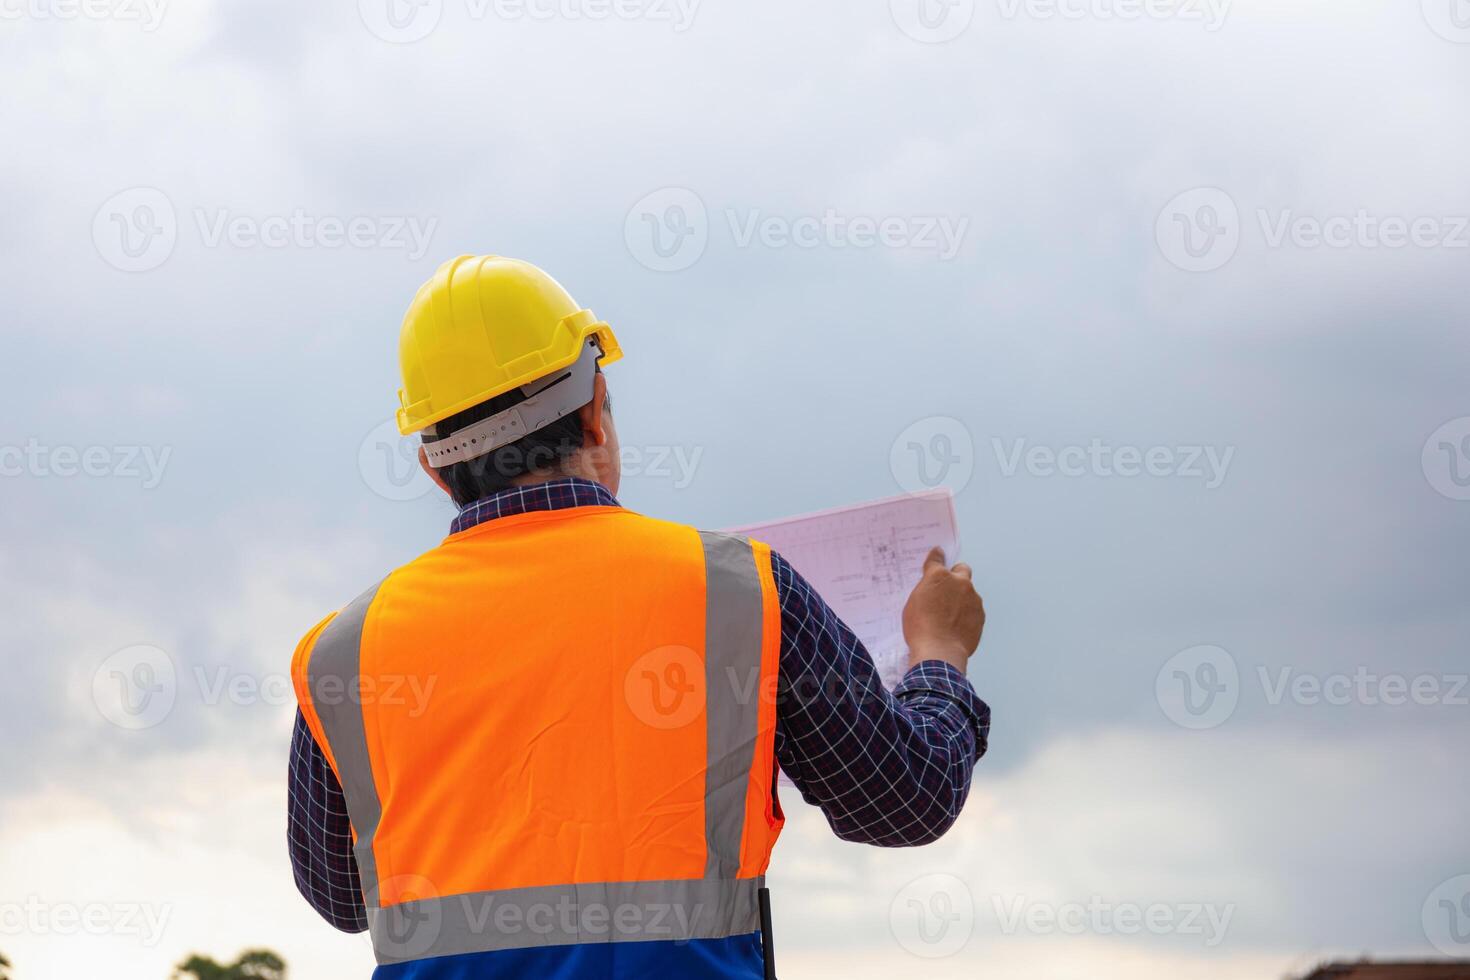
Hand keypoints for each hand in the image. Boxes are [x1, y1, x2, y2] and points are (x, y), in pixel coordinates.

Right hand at [901, 547, 984, 672]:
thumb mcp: (913, 603)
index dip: (936, 558)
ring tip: (948, 616)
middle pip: (962, 569)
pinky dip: (967, 613)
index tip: (938, 556)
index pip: (937, 558)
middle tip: (946, 589)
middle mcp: (959, 582)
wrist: (939, 651)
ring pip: (969, 591)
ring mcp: (973, 598)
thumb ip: (926, 587)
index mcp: (938, 577)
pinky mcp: (980, 614)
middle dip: (956, 575)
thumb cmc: (921, 628)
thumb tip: (932, 585)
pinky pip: (973, 609)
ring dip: (961, 598)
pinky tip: (956, 625)